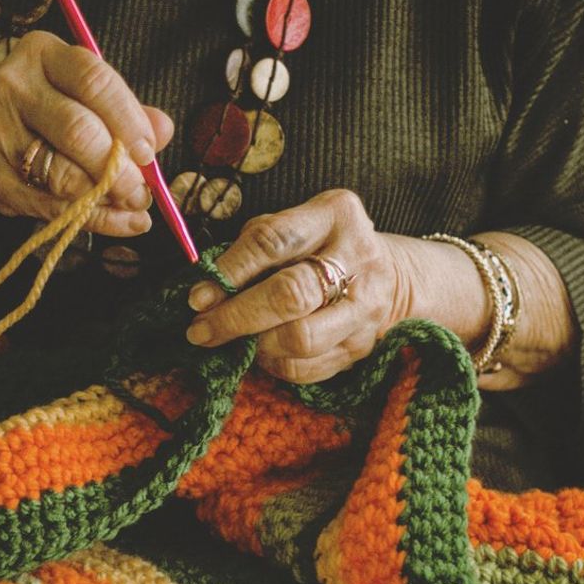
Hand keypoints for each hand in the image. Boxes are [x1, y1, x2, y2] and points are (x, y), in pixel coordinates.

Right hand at [0, 31, 174, 239]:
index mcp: (41, 54)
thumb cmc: (34, 116)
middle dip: (120, 166)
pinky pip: (56, 205)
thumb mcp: (75, 97)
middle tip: (143, 187)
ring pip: (65, 172)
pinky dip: (97, 219)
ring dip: (109, 196)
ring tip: (135, 205)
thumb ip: (121, 109)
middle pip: (79, 129)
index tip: (149, 147)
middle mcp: (14, 86)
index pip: (94, 79)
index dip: (128, 117)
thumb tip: (164, 128)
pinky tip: (122, 221)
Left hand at [183, 189, 412, 383]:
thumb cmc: (318, 247)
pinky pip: (306, 368)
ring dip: (254, 345)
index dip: (230, 272)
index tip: (197, 297)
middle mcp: (358, 257)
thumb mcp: (290, 227)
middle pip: (291, 295)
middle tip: (201, 330)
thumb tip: (207, 294)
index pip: (274, 241)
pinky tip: (260, 352)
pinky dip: (273, 365)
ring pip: (300, 339)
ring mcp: (366, 306)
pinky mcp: (362, 346)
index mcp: (335, 215)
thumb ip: (250, 249)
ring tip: (232, 341)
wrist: (386, 276)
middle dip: (236, 317)